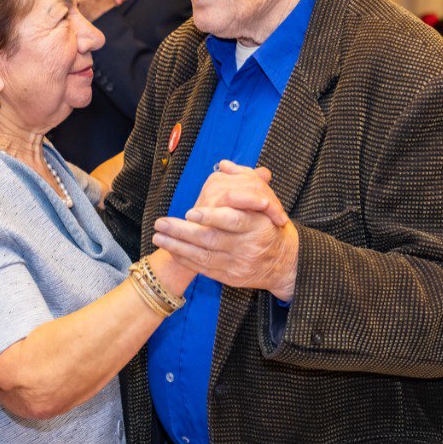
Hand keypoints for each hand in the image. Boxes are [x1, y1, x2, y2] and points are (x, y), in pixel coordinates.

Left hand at [151, 161, 298, 300]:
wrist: (284, 261)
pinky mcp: (231, 278)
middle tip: (160, 223)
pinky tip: (171, 250)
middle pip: (211, 239)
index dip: (211, 216)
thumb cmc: (269, 224)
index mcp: (257, 225)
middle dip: (182, 232)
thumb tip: (224, 165)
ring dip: (177, 246)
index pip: (233, 220)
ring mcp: (238, 264)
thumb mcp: (266, 200)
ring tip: (158, 236)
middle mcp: (248, 247)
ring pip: (203, 256)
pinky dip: (186, 260)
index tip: (190, 212)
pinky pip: (204, 269)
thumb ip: (245, 181)